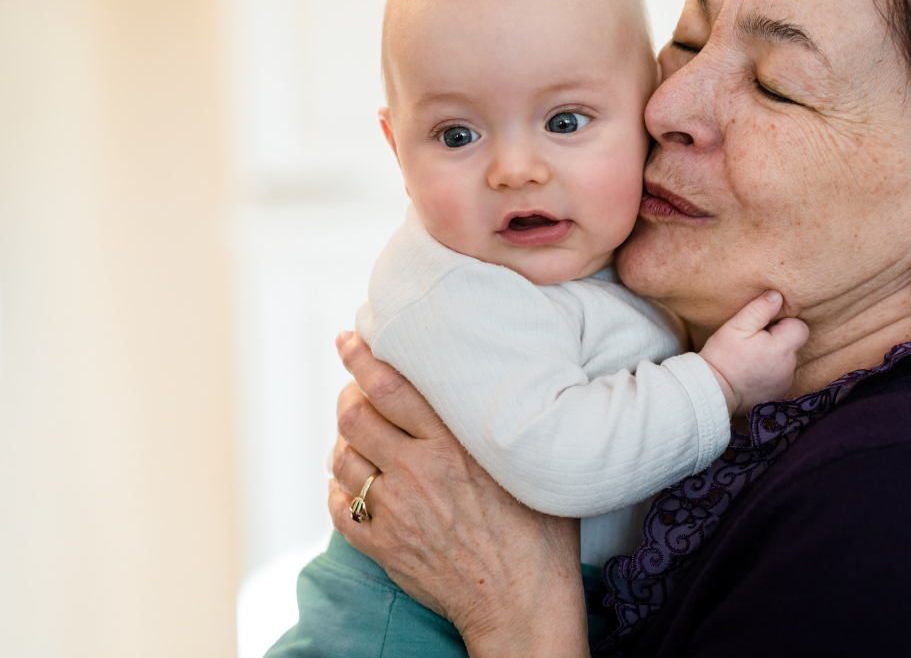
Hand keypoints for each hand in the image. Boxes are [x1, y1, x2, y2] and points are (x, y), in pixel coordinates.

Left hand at [328, 332, 588, 657]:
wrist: (523, 603)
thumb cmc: (540, 533)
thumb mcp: (528, 464)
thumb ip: (499, 424)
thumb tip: (496, 381)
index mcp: (454, 444)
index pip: (390, 385)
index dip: (361, 356)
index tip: (349, 339)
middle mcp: (418, 471)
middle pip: (354, 416)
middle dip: (347, 395)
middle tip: (354, 389)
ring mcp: (395, 511)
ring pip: (342, 458)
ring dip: (345, 442)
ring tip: (358, 437)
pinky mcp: (382, 546)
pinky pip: (338, 505)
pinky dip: (340, 487)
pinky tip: (356, 482)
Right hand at [699, 291, 808, 414]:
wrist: (712, 391)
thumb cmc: (723, 357)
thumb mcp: (736, 327)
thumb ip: (759, 309)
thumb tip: (777, 295)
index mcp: (782, 348)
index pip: (800, 327)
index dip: (783, 323)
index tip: (764, 328)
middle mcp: (789, 367)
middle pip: (793, 344)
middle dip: (778, 340)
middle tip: (753, 343)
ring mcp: (785, 383)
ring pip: (787, 361)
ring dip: (774, 357)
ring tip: (751, 358)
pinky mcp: (778, 395)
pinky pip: (781, 377)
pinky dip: (770, 373)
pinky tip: (752, 372)